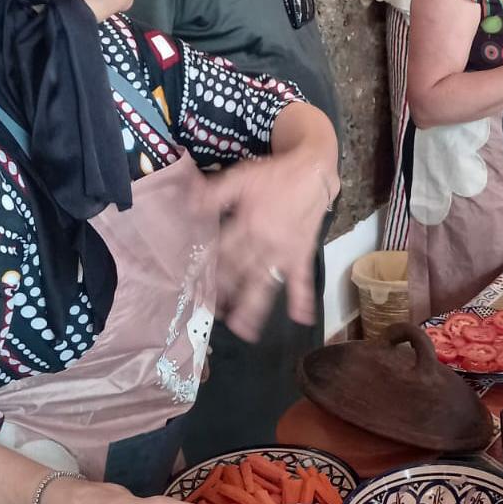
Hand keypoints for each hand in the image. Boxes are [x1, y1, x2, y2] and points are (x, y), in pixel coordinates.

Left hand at [208, 152, 339, 339]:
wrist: (313, 173)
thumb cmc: (275, 174)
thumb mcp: (240, 176)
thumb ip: (214, 193)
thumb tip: (189, 207)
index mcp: (247, 223)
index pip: (223, 250)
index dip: (209, 266)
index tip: (194, 284)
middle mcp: (264, 242)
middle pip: (241, 273)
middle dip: (226, 295)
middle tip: (212, 315)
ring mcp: (284, 253)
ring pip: (265, 283)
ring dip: (254, 308)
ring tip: (243, 330)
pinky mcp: (301, 256)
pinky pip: (301, 280)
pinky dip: (302, 299)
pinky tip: (300, 318)